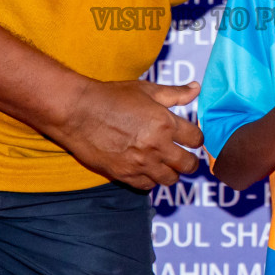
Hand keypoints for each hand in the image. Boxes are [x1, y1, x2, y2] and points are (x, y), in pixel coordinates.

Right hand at [51, 80, 202, 190]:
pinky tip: (146, 168)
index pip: (196, 139)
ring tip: (166, 164)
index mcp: (165, 123)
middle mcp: (156, 146)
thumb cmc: (111, 97)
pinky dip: (150, 179)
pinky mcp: (124, 175)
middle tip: (184, 156)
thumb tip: (196, 88)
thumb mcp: (146, 90)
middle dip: (189, 160)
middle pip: (188, 165)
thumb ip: (175, 93)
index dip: (196, 139)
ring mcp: (140, 163)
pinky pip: (147, 185)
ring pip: (170, 179)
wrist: (77, 112)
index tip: (191, 138)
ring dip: (171, 172)